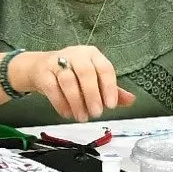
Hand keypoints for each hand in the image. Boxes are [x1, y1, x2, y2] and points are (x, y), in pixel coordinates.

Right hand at [15, 46, 136, 122]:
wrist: (40, 68)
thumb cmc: (73, 73)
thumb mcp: (94, 79)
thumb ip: (112, 90)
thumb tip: (131, 100)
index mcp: (92, 55)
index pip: (104, 68)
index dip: (109, 87)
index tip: (111, 105)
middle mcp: (76, 54)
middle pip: (85, 72)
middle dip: (92, 95)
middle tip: (96, 113)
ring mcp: (57, 61)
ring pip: (68, 80)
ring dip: (76, 102)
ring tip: (82, 117)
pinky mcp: (43, 72)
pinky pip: (52, 88)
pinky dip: (61, 103)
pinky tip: (68, 113)